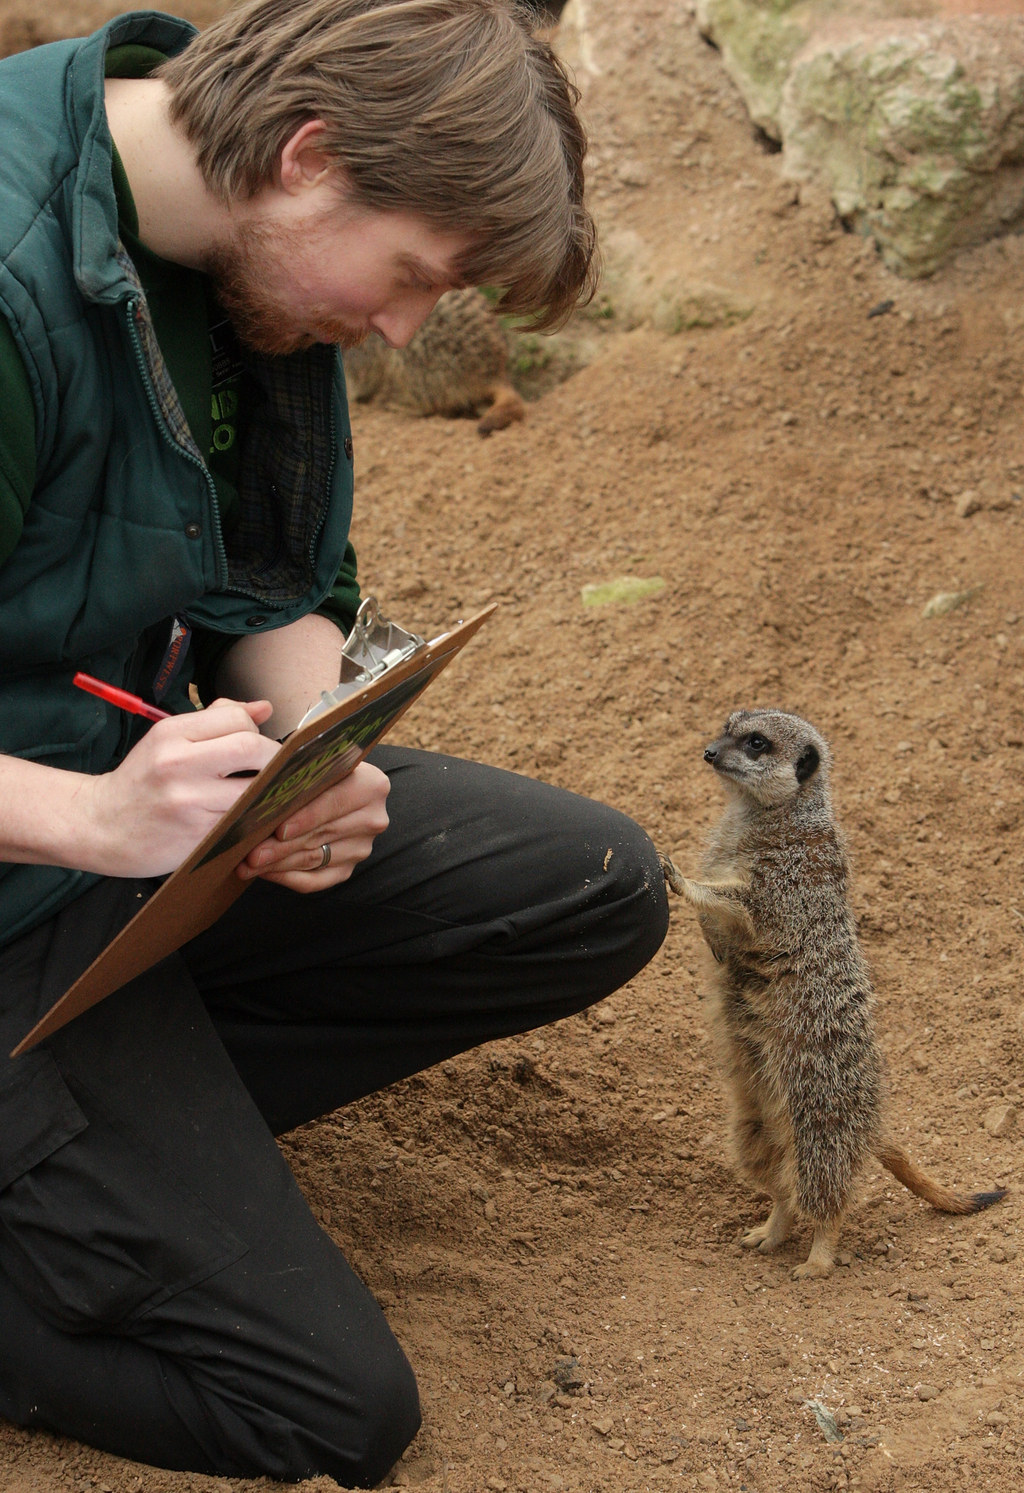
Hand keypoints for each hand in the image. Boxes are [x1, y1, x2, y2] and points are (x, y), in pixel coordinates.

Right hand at [74, 699, 279, 876]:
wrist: (101, 826)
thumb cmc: (142, 780)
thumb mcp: (168, 739)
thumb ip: (217, 720)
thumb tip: (264, 708)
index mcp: (171, 733)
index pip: (237, 719)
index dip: (256, 731)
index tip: (254, 745)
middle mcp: (178, 764)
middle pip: (252, 748)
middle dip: (273, 757)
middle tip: (272, 768)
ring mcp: (189, 802)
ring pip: (254, 788)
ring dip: (267, 790)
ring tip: (260, 792)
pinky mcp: (198, 835)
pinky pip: (243, 819)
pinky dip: (253, 815)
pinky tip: (245, 814)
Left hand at [238, 760, 389, 890]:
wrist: (333, 788)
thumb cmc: (316, 772)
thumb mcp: (312, 763)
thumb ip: (297, 773)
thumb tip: (262, 790)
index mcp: (372, 786)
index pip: (335, 802)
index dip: (306, 817)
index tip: (279, 829)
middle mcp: (372, 819)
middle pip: (321, 834)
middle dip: (282, 846)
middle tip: (252, 853)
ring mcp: (361, 848)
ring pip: (314, 859)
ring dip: (278, 864)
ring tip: (249, 864)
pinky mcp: (347, 869)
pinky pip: (314, 880)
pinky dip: (287, 877)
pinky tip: (265, 872)